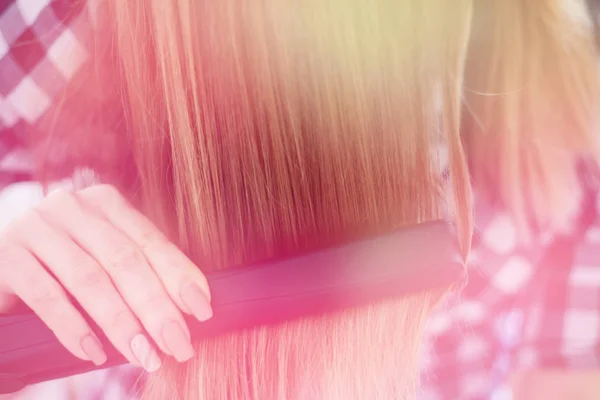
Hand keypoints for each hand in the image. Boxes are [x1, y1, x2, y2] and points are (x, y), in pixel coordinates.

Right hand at [0, 184, 211, 371]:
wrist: (0, 258)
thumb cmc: (61, 263)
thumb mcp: (102, 257)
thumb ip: (137, 270)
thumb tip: (190, 306)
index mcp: (104, 203)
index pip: (150, 241)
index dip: (179, 276)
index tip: (203, 311)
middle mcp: (72, 207)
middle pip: (125, 261)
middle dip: (157, 308)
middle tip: (179, 345)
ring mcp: (37, 228)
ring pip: (91, 279)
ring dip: (122, 323)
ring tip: (145, 356)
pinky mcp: (8, 256)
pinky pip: (47, 295)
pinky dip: (74, 328)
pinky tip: (95, 353)